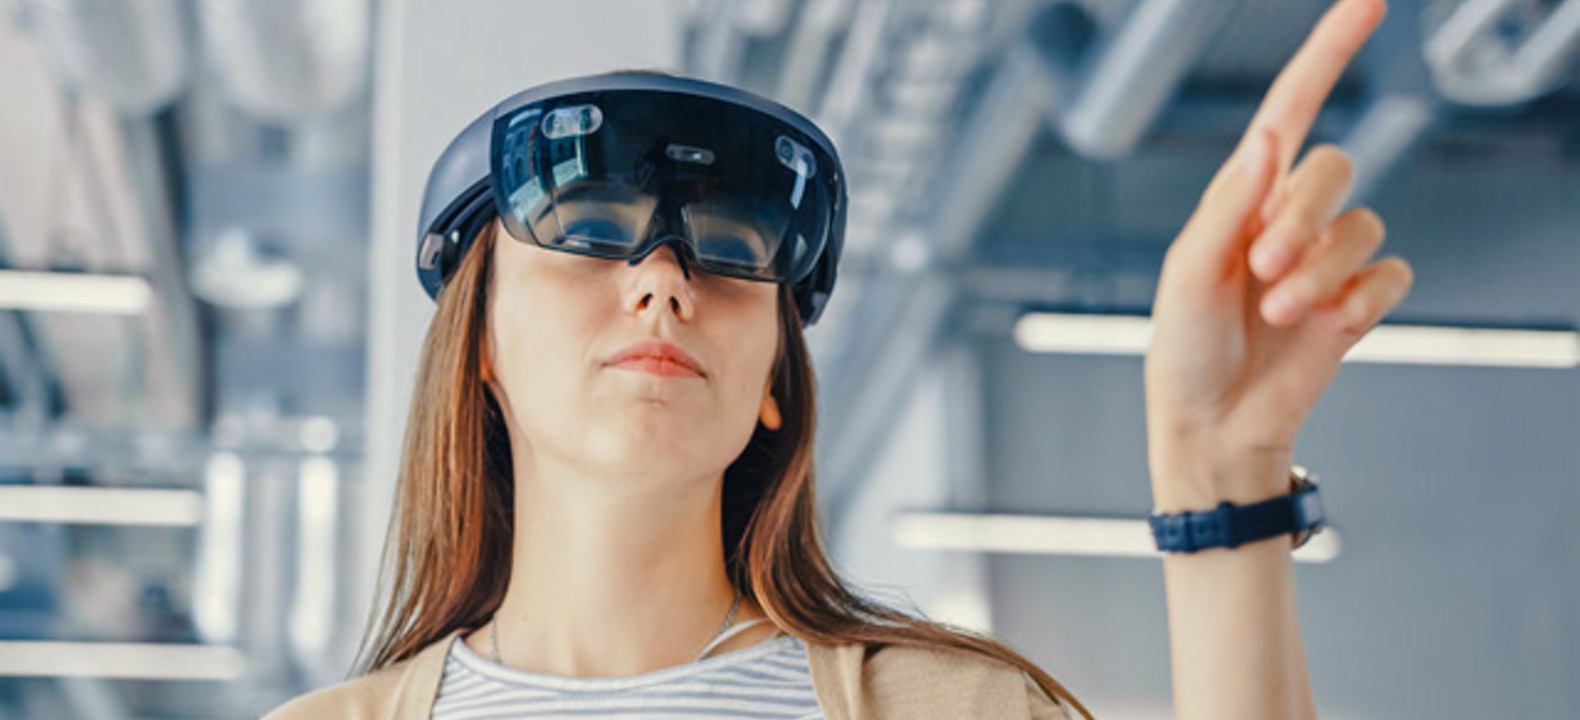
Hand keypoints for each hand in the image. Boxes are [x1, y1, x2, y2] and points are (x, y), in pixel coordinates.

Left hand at [1144, 0, 1414, 509]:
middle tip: (1260, 270)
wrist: (1212, 424)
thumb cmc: (1183, 349)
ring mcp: (1327, 259)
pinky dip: (1357, 302)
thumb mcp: (1187, 272)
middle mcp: (1288, 217)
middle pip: (1336, 167)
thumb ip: (1229, 204)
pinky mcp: (1356, 302)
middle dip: (1301, 217)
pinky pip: (1390, 275)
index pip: (1292, 108)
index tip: (1370, 2)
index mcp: (1241, 196)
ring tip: (1276, 310)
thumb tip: (1270, 137)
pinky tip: (1323, 329)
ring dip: (1320, 271)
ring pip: (1364, 225)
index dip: (1328, 53)